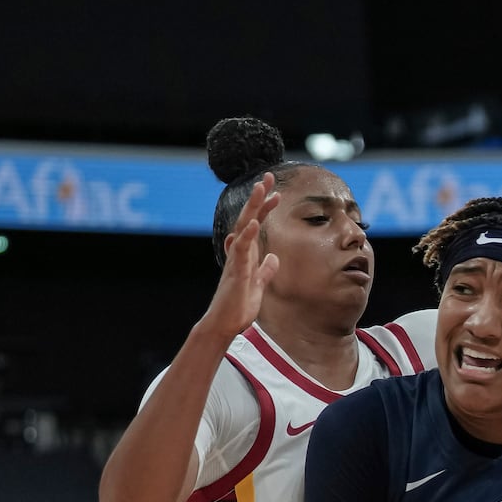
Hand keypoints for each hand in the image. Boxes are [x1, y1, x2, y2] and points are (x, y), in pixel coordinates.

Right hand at [198, 173, 280, 338]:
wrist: (224, 324)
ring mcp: (236, 261)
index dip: (265, 208)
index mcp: (246, 254)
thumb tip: (273, 259)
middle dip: (258, 197)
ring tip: (260, 189)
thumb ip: (265, 271)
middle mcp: (239, 253)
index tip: (276, 193)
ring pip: (243, 228)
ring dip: (252, 208)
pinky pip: (241, 251)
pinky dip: (247, 236)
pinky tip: (255, 223)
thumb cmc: (238, 306)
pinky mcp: (236, 273)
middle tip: (267, 176)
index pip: (256, 225)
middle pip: (248, 219)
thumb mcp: (258, 285)